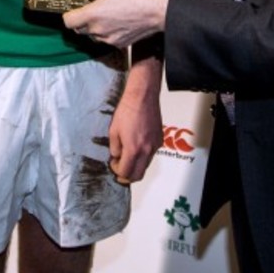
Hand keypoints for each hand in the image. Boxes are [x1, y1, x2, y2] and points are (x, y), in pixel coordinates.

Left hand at [62, 0, 175, 46]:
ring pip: (93, 35)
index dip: (68, 14)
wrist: (161, 10)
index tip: (73, 8)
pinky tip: (117, 19)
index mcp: (93, 14)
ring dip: (94, 26)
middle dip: (80, 19)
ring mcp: (110, 39)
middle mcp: (98, 30)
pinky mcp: (122, 43)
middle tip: (89, 7)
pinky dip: (107, 31)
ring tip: (105, 13)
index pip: (68, 22)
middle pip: (79, 29)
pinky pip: (107, 39)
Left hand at [107, 64, 162, 183]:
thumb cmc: (127, 111)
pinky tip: (137, 145)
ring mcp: (155, 145)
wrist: (142, 97)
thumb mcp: (113, 131)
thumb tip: (117, 157)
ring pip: (146, 165)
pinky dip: (143, 156)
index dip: (117, 171)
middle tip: (120, 169)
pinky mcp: (160, 139)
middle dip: (128, 176)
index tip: (113, 164)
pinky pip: (151, 154)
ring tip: (127, 154)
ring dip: (136, 166)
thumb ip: (115, 148)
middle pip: (138, 175)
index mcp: (134, 149)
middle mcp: (147, 150)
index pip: (126, 172)